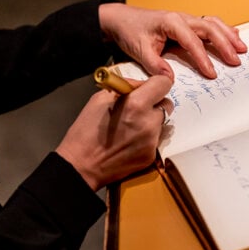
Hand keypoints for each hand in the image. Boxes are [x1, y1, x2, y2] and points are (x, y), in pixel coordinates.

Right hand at [56, 75, 173, 189]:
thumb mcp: (100, 99)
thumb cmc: (86, 131)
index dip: (157, 83)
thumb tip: (141, 85)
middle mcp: (149, 123)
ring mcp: (152, 141)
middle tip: (137, 108)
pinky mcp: (151, 156)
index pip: (164, 83)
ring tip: (130, 127)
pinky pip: (156, 139)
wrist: (81, 166)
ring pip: (161, 123)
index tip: (150, 87)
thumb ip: (126, 88)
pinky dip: (146, 137)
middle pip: (166, 104)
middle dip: (154, 103)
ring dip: (150, 121)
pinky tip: (129, 141)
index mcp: (136, 105)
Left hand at [98, 3, 247, 79]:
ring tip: (242, 48)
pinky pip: (209, 23)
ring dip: (228, 35)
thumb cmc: (131, 32)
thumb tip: (169, 79)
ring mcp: (186, 19)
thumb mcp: (139, 50)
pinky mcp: (187, 22)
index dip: (203, 58)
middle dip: (224, 44)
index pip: (192, 41)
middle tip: (236, 60)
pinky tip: (234, 36)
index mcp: (171, 23)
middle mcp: (182, 18)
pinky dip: (223, 29)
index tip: (212, 74)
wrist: (122, 20)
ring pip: (212, 24)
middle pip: (209, 28)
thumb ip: (154, 64)